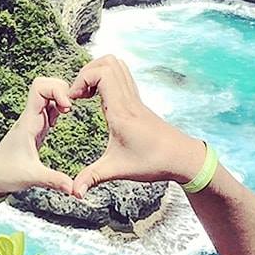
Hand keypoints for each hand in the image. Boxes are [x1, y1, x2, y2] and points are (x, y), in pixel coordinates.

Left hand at [0, 77, 78, 198]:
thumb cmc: (4, 174)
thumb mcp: (31, 177)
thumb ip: (53, 180)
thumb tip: (74, 188)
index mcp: (28, 122)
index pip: (40, 87)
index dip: (58, 90)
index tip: (68, 108)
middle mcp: (30, 117)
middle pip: (46, 84)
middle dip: (63, 88)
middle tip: (72, 107)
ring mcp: (33, 122)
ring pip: (48, 95)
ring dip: (61, 96)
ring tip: (70, 111)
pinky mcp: (35, 129)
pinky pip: (49, 108)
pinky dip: (59, 107)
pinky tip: (62, 119)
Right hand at [65, 56, 206, 196]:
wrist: (182, 158)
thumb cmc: (153, 162)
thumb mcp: (117, 170)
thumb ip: (92, 178)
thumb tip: (73, 193)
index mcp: (121, 110)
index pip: (101, 74)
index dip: (82, 79)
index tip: (73, 99)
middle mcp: (128, 99)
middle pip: (108, 61)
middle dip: (86, 72)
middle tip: (77, 94)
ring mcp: (135, 98)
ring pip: (117, 65)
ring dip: (97, 72)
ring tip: (85, 94)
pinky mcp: (137, 102)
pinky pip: (121, 77)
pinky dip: (106, 80)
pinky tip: (98, 100)